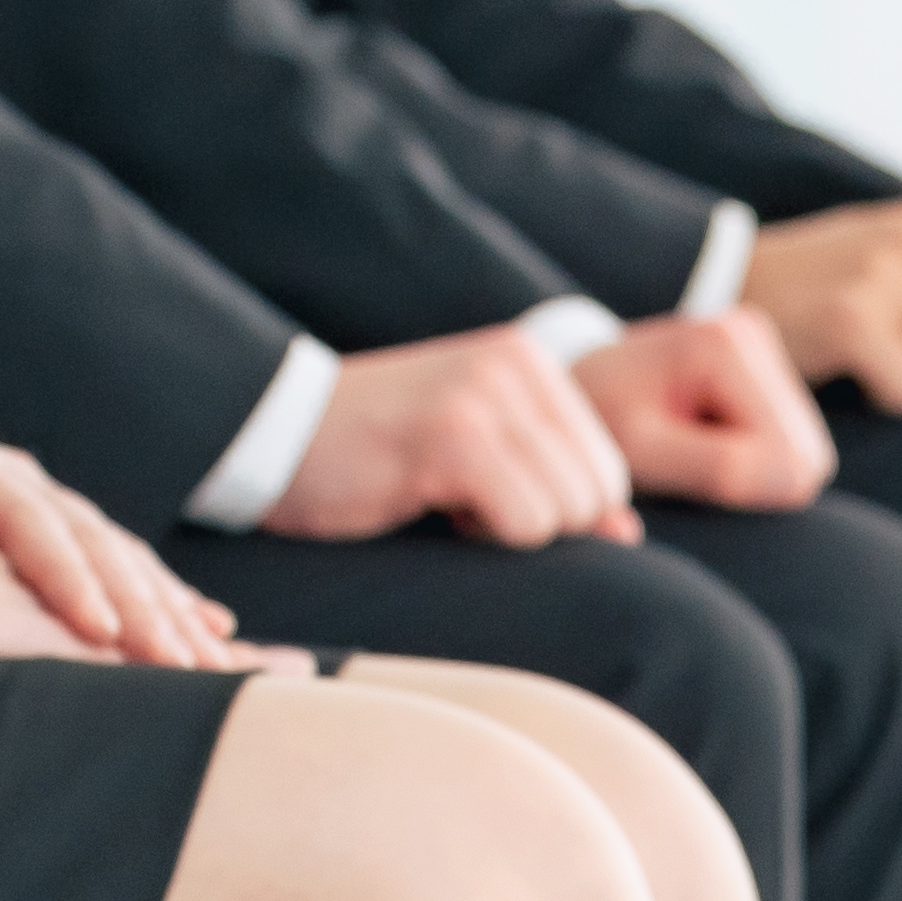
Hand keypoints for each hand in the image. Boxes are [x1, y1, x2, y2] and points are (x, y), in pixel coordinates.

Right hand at [264, 322, 640, 545]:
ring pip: (565, 513)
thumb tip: (628, 537)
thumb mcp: (477, 455)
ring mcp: (485, 397)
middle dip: (538, 526)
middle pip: (596, 495)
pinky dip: (481, 538)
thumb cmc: (374, 456)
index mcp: (530, 362)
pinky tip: (428, 504)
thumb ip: (552, 482)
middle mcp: (516, 366)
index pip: (609, 472)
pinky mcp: (453, 437)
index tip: (486, 497)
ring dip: (505, 532)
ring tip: (443, 499)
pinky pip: (523, 524)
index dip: (557, 513)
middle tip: (464, 504)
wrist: (274, 433)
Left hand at [576, 305, 834, 511]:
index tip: (684, 467)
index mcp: (726, 345)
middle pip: (808, 451)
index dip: (746, 487)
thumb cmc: (599, 420)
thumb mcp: (643, 453)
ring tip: (692, 445)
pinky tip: (706, 436)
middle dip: (755, 475)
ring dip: (754, 466)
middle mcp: (754, 331)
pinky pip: (790, 440)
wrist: (579, 385)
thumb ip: (718, 468)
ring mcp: (762, 343)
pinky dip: (753, 453)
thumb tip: (798, 483)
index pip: (792, 457)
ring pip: (805, 450)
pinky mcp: (763, 362)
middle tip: (687, 460)